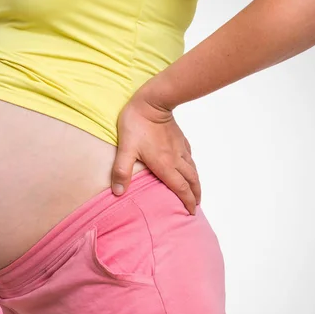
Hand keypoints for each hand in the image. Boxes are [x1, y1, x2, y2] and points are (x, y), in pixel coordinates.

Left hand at [111, 92, 200, 214]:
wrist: (152, 101)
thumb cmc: (137, 124)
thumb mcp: (126, 148)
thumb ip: (121, 171)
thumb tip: (118, 192)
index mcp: (165, 165)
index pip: (180, 188)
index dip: (187, 201)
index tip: (191, 212)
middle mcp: (176, 159)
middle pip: (191, 181)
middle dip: (195, 195)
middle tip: (196, 206)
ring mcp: (179, 148)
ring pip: (192, 169)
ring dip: (196, 182)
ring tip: (196, 191)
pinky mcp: (179, 138)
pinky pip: (189, 156)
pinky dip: (192, 166)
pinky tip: (189, 166)